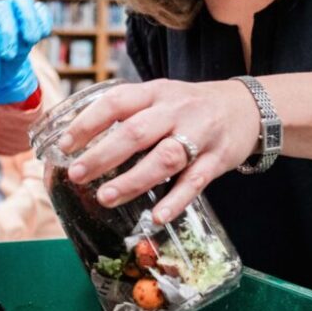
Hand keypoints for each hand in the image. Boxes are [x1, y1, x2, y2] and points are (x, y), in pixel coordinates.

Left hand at [0, 0, 51, 103]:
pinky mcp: (31, 13)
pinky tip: (43, 36)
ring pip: (22, 2)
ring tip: (31, 41)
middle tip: (8, 56)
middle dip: (6, 33)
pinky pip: (40, 9)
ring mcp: (12, 9)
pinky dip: (44, 21)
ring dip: (28, 21)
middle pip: (0, 9)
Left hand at [57, 79, 261, 223]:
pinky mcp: (217, 160)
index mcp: (155, 93)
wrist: (247, 107)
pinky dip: (175, 201)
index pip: (116, 103)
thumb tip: (78, 136)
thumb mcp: (159, 97)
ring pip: (164, 158)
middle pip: (136, 133)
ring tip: (105, 197)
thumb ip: (128, 113)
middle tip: (76, 174)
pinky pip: (195, 183)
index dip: (87, 123)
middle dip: (102, 155)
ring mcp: (199, 135)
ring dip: (132, 180)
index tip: (64, 145)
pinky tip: (155, 217)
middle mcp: (176, 111)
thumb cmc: (189, 106)